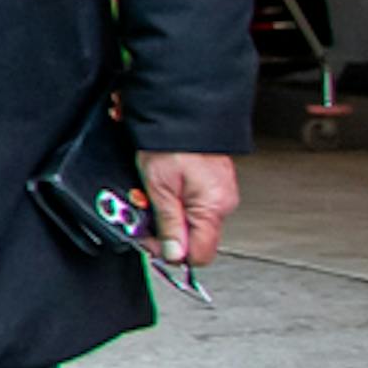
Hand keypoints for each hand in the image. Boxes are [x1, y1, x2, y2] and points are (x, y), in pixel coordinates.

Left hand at [141, 149, 238, 270]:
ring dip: (169, 216)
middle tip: (144, 218)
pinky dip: (177, 202)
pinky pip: (195, 204)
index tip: (150, 242)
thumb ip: (168, 224)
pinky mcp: (215, 184)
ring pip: (193, 221)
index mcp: (213, 208)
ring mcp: (221, 193)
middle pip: (195, 238)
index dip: (172, 253)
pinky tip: (164, 190)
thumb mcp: (159, 187)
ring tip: (151, 197)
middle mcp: (223, 203)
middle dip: (166, 232)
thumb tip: (174, 254)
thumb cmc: (171, 143)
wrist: (183, 113)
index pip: (200, 254)